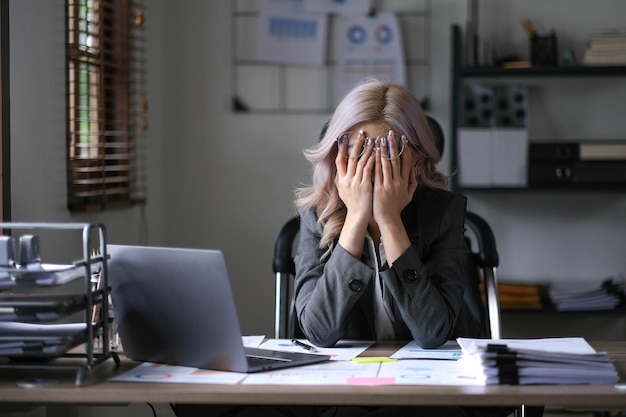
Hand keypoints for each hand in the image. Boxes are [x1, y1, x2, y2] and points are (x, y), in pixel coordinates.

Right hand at [335, 131, 375, 256]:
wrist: (358, 216)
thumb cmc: (353, 205)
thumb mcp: (342, 192)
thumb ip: (340, 181)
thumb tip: (337, 172)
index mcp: (340, 180)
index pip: (339, 160)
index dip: (341, 148)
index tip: (343, 138)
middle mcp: (346, 179)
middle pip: (351, 158)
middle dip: (356, 144)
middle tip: (361, 133)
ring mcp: (355, 182)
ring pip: (360, 161)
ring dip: (366, 150)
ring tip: (372, 139)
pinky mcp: (364, 185)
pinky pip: (368, 169)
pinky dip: (372, 160)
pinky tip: (377, 153)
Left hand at [371, 132, 417, 263]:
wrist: (388, 219)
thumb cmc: (397, 207)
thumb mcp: (408, 195)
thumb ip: (412, 183)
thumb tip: (414, 171)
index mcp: (405, 182)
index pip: (407, 162)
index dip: (405, 150)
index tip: (402, 139)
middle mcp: (398, 182)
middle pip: (396, 160)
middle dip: (393, 146)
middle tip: (391, 134)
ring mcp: (388, 185)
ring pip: (386, 164)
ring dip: (384, 151)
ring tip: (381, 139)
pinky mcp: (379, 189)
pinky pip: (377, 172)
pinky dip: (375, 162)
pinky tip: (373, 153)